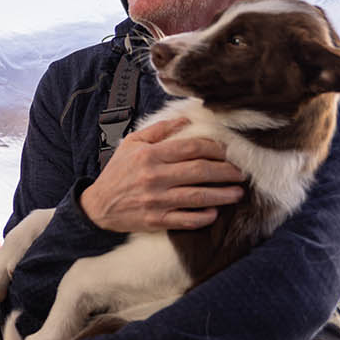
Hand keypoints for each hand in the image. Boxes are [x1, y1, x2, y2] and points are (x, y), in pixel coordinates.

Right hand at [79, 117, 243, 231]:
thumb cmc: (117, 173)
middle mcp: (155, 177)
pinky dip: (202, 217)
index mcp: (150, 155)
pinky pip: (185, 220)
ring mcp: (156, 201)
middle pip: (199, 171)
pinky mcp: (155, 220)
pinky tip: (214, 213)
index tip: (228, 151)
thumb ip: (159, 130)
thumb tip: (186, 119)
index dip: (214, 148)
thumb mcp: (132, 144)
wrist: (98, 206)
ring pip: (197, 197)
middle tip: (241, 173)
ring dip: (222, 195)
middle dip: (225, 171)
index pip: (191, 148)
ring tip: (237, 193)